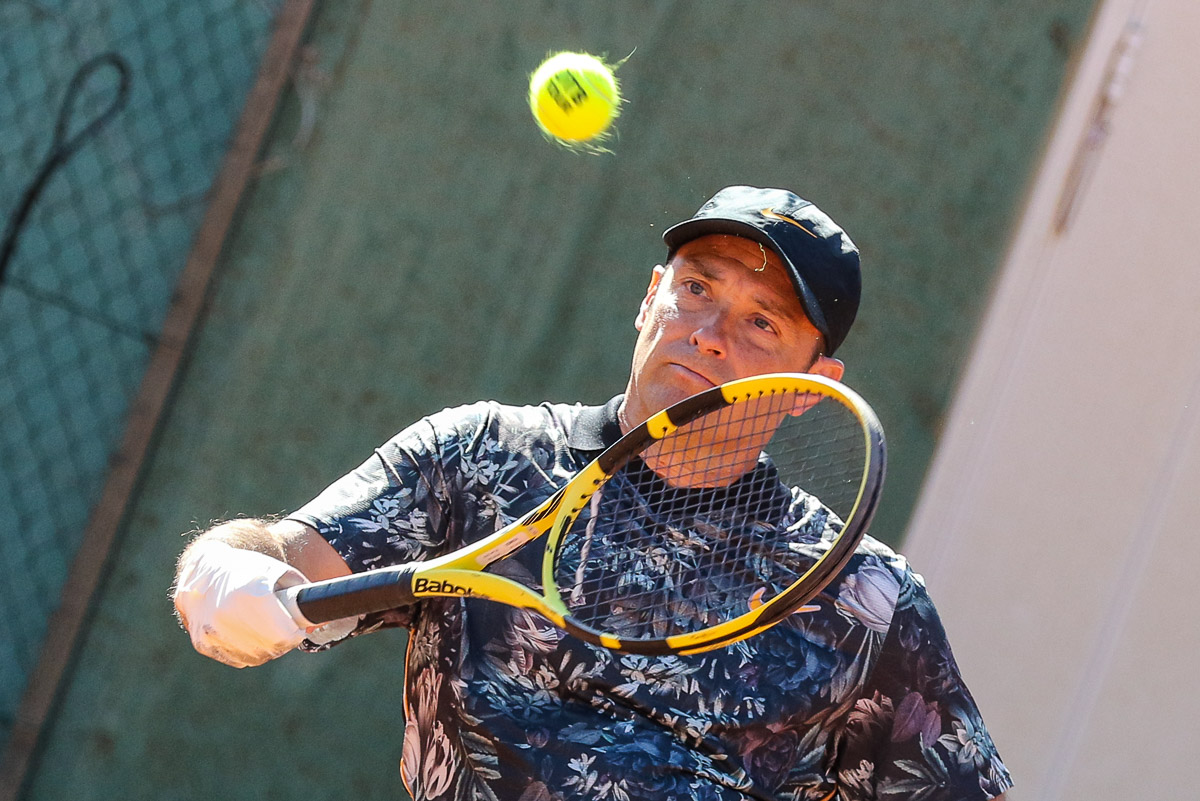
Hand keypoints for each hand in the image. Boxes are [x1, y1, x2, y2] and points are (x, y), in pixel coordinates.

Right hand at [173, 540, 308, 667]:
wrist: (204, 570)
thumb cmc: (249, 569)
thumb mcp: (279, 571)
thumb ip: (301, 594)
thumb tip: (315, 627)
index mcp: (251, 594)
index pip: (285, 635)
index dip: (295, 633)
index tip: (296, 628)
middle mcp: (228, 614)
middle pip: (272, 647)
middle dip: (283, 641)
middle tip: (284, 630)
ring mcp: (213, 631)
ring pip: (255, 656)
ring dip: (265, 649)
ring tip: (266, 630)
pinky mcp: (203, 643)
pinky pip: (236, 658)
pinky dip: (245, 651)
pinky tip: (247, 635)